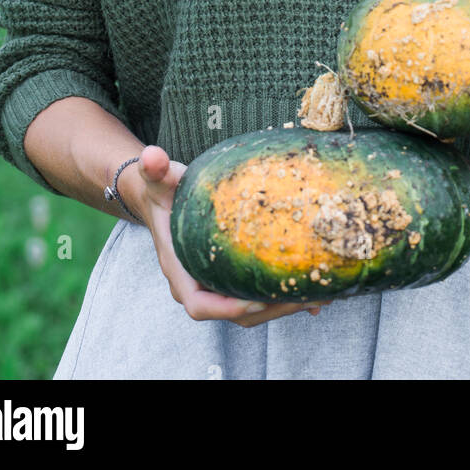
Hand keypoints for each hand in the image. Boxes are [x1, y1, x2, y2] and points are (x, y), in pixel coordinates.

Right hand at [126, 145, 333, 326]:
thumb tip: (151, 155)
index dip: (227, 308)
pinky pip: (259, 296)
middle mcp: (199, 285)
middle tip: (304, 297)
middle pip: (235, 313)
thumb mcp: (159, 179)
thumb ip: (156, 169)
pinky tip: (314, 292)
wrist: (164, 198)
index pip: (200, 305)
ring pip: (252, 309)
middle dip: (270, 310)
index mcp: (180, 271)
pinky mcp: (233, 277)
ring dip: (284, 306)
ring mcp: (217, 284)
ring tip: (318, 296)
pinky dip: (285, 297)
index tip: (257, 301)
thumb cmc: (162, 190)